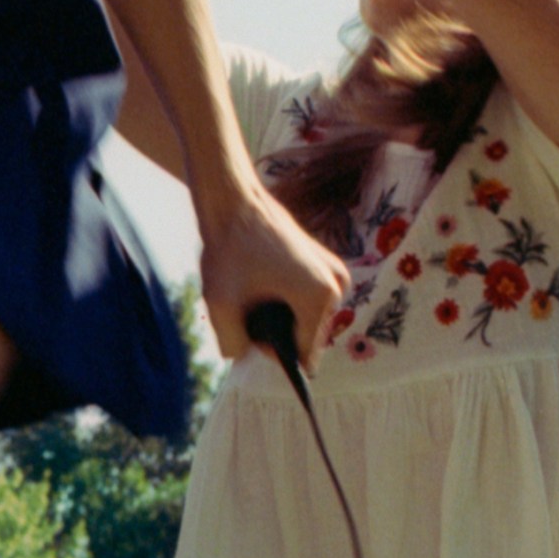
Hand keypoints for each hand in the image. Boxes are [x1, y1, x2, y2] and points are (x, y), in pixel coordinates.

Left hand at [197, 181, 345, 369]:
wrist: (234, 200)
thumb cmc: (228, 249)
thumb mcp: (220, 306)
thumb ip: (233, 345)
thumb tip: (247, 356)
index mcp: (320, 297)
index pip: (301, 354)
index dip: (271, 349)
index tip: (251, 326)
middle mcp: (337, 285)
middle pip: (305, 335)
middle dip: (276, 329)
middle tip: (249, 301)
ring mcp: (337, 273)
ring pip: (306, 318)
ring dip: (280, 314)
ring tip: (256, 288)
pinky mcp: (328, 263)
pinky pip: (308, 300)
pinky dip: (286, 298)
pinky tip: (265, 280)